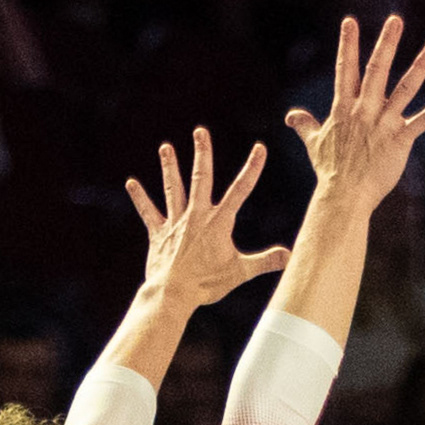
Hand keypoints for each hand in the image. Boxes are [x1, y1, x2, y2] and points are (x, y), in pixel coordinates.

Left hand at [127, 128, 289, 310]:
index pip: (240, 190)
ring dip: (169, 167)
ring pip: (173, 189)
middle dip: (202, 154)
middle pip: (200, 178)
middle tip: (200, 132)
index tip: (260, 148)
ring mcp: (175, 223)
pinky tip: (132, 184)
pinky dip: (140, 198)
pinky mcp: (158, 234)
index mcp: (218, 222)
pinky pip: (148, 212)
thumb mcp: (241, 272)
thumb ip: (267, 261)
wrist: (173, 293)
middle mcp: (196, 216)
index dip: (252, 168)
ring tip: (165, 147)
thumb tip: (292, 257)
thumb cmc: (207, 284)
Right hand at [285, 16, 424, 213]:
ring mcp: (383, 124)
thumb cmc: (330, 170)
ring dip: (420, 67)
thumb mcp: (314, 142)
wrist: (344, 195)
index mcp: (344, 107)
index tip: (350, 22)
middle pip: (376, 70)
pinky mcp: (399, 140)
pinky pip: (423, 121)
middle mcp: (364, 110)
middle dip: (386, 44)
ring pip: (404, 89)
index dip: (347, 45)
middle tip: (396, 20)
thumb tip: (291, 116)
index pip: (345, 70)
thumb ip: (305, 124)